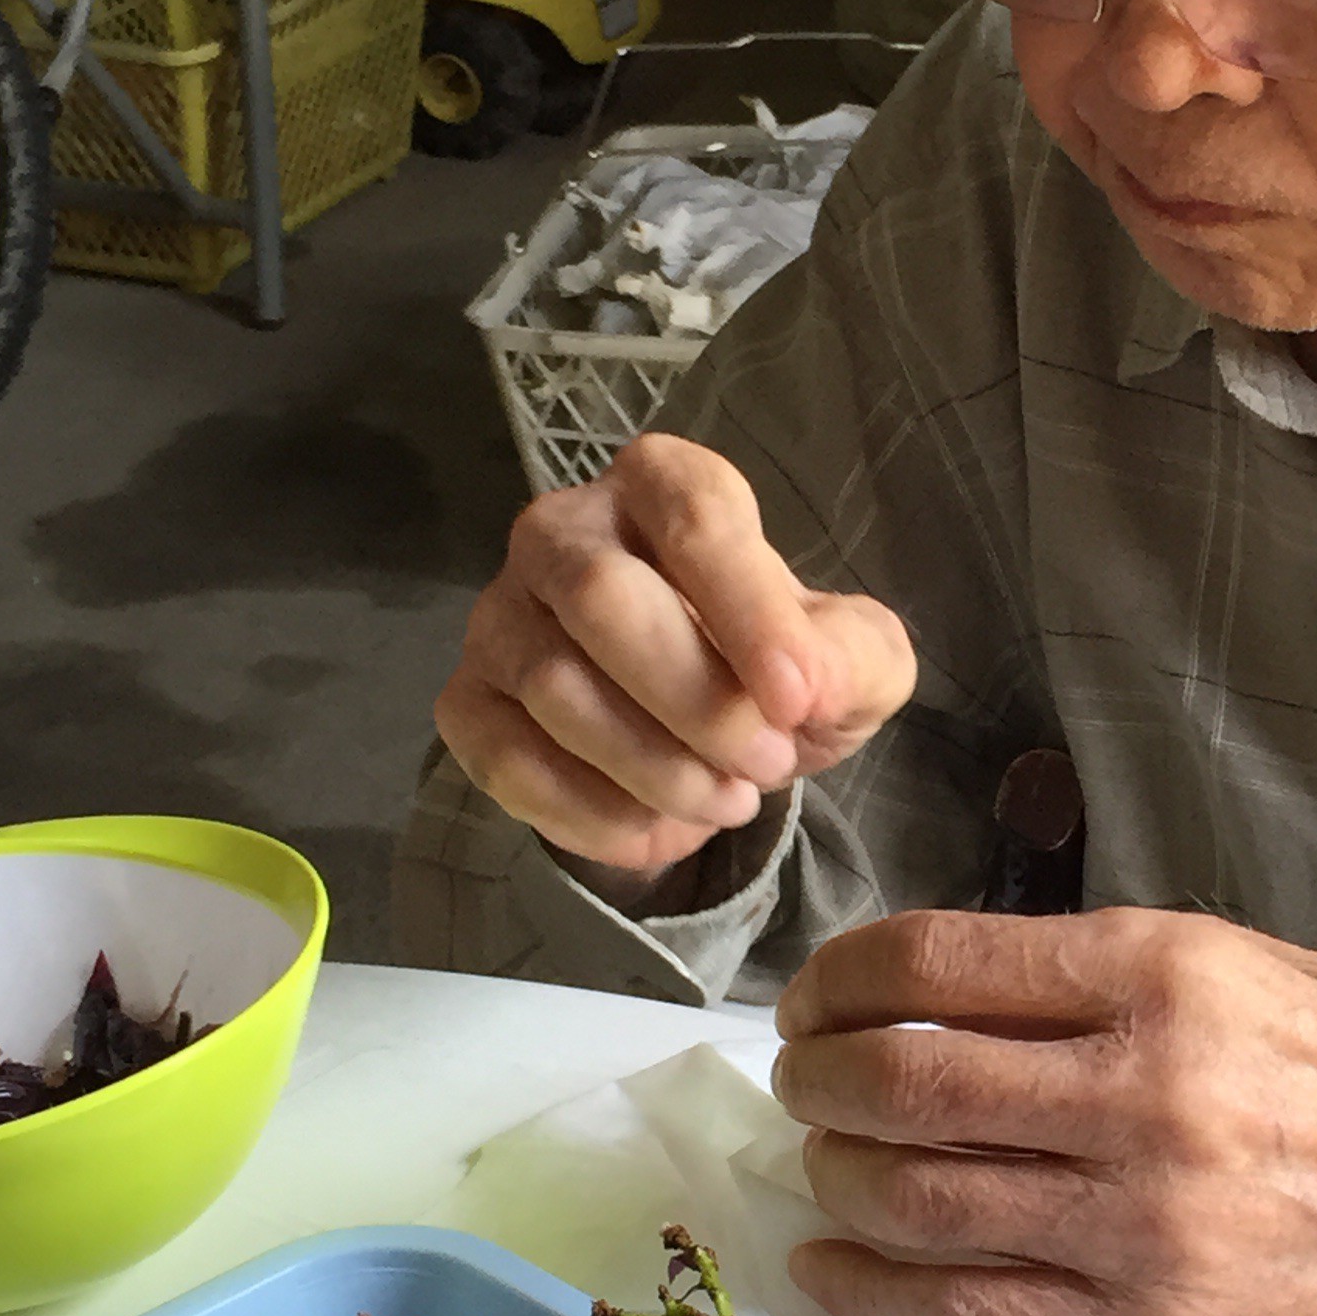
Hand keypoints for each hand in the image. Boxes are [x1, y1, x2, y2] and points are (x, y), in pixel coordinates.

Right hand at [436, 436, 914, 883]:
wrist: (709, 742)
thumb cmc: (775, 671)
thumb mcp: (849, 661)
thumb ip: (847, 657)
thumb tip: (802, 684)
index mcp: (664, 484)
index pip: (694, 523)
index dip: (748, 615)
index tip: (798, 701)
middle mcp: (562, 531)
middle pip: (601, 598)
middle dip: (695, 702)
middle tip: (767, 764)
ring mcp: (499, 614)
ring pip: (555, 687)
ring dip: (656, 767)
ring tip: (727, 800)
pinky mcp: (467, 700)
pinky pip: (508, 759)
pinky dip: (593, 814)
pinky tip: (658, 831)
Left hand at [772, 907, 1316, 1315]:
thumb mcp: (1240, 962)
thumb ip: (1090, 975)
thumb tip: (926, 991)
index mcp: (1167, 974)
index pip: (938, 963)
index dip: (840, 979)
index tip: (818, 995)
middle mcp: (1149, 1092)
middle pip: (907, 1083)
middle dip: (820, 1078)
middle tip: (807, 1077)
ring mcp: (1147, 1221)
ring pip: (918, 1200)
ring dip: (837, 1176)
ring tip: (830, 1158)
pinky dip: (869, 1294)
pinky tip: (833, 1262)